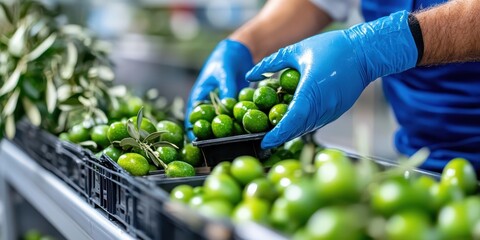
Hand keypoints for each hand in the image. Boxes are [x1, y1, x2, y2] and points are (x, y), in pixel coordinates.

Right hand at [185, 39, 253, 139]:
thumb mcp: (224, 74)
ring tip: (231, 143)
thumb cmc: (225, 60)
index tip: (197, 142)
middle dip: (210, 136)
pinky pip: (235, 116)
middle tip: (215, 147)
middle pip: (207, 123)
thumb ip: (226, 90)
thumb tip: (226, 108)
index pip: (193, 117)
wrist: (240, 52)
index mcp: (199, 96)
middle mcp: (209, 104)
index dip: (193, 131)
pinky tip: (245, 132)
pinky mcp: (234, 105)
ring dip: (226, 131)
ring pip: (222, 122)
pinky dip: (238, 123)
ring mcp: (222, 106)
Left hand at [246, 11, 417, 148]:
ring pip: (308, 127)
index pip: (291, 121)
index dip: (277, 134)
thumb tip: (250, 74)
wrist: (366, 52)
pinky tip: (294, 120)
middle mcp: (323, 106)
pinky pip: (317, 122)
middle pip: (298, 129)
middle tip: (265, 140)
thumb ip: (271, 63)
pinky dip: (304, 124)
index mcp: (312, 91)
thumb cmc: (332, 47)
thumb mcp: (296, 50)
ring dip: (292, 131)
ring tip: (276, 132)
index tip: (264, 142)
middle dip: (281, 136)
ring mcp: (333, 111)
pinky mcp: (338, 111)